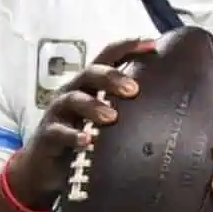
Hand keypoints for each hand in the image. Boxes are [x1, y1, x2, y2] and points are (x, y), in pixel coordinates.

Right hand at [4, 37, 156, 209]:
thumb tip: (169, 103)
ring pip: (74, 100)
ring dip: (93, 106)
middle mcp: (72, 92)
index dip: (128, 47)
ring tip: (112, 117)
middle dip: (111, 77)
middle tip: (133, 89)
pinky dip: (74, 136)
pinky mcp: (48, 135)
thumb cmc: (81, 136)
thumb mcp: (102, 119)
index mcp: (88, 84)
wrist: (43, 167)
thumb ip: (125, 107)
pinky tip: (88, 140)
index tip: (152, 44)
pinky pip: (60, 132)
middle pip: (90, 73)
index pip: (107, 56)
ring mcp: (58, 112)